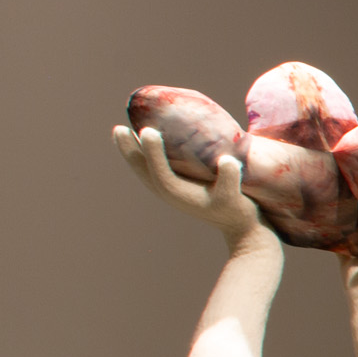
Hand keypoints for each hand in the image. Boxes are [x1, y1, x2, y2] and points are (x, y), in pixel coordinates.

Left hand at [113, 124, 265, 243]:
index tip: (148, 131)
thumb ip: (231, 179)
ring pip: (143, 169)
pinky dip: (143, 155)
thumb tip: (227, 161)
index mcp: (179, 194)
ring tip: (121, 132)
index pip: (159, 171)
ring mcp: (168, 190)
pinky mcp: (173, 186)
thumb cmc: (237, 210)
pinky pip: (151, 169)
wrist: (239, 227)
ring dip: (132, 151)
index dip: (152, 152)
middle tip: (119, 129)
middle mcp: (168, 192)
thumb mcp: (236, 196)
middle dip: (130, 149)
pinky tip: (144, 142)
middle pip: (142, 169)